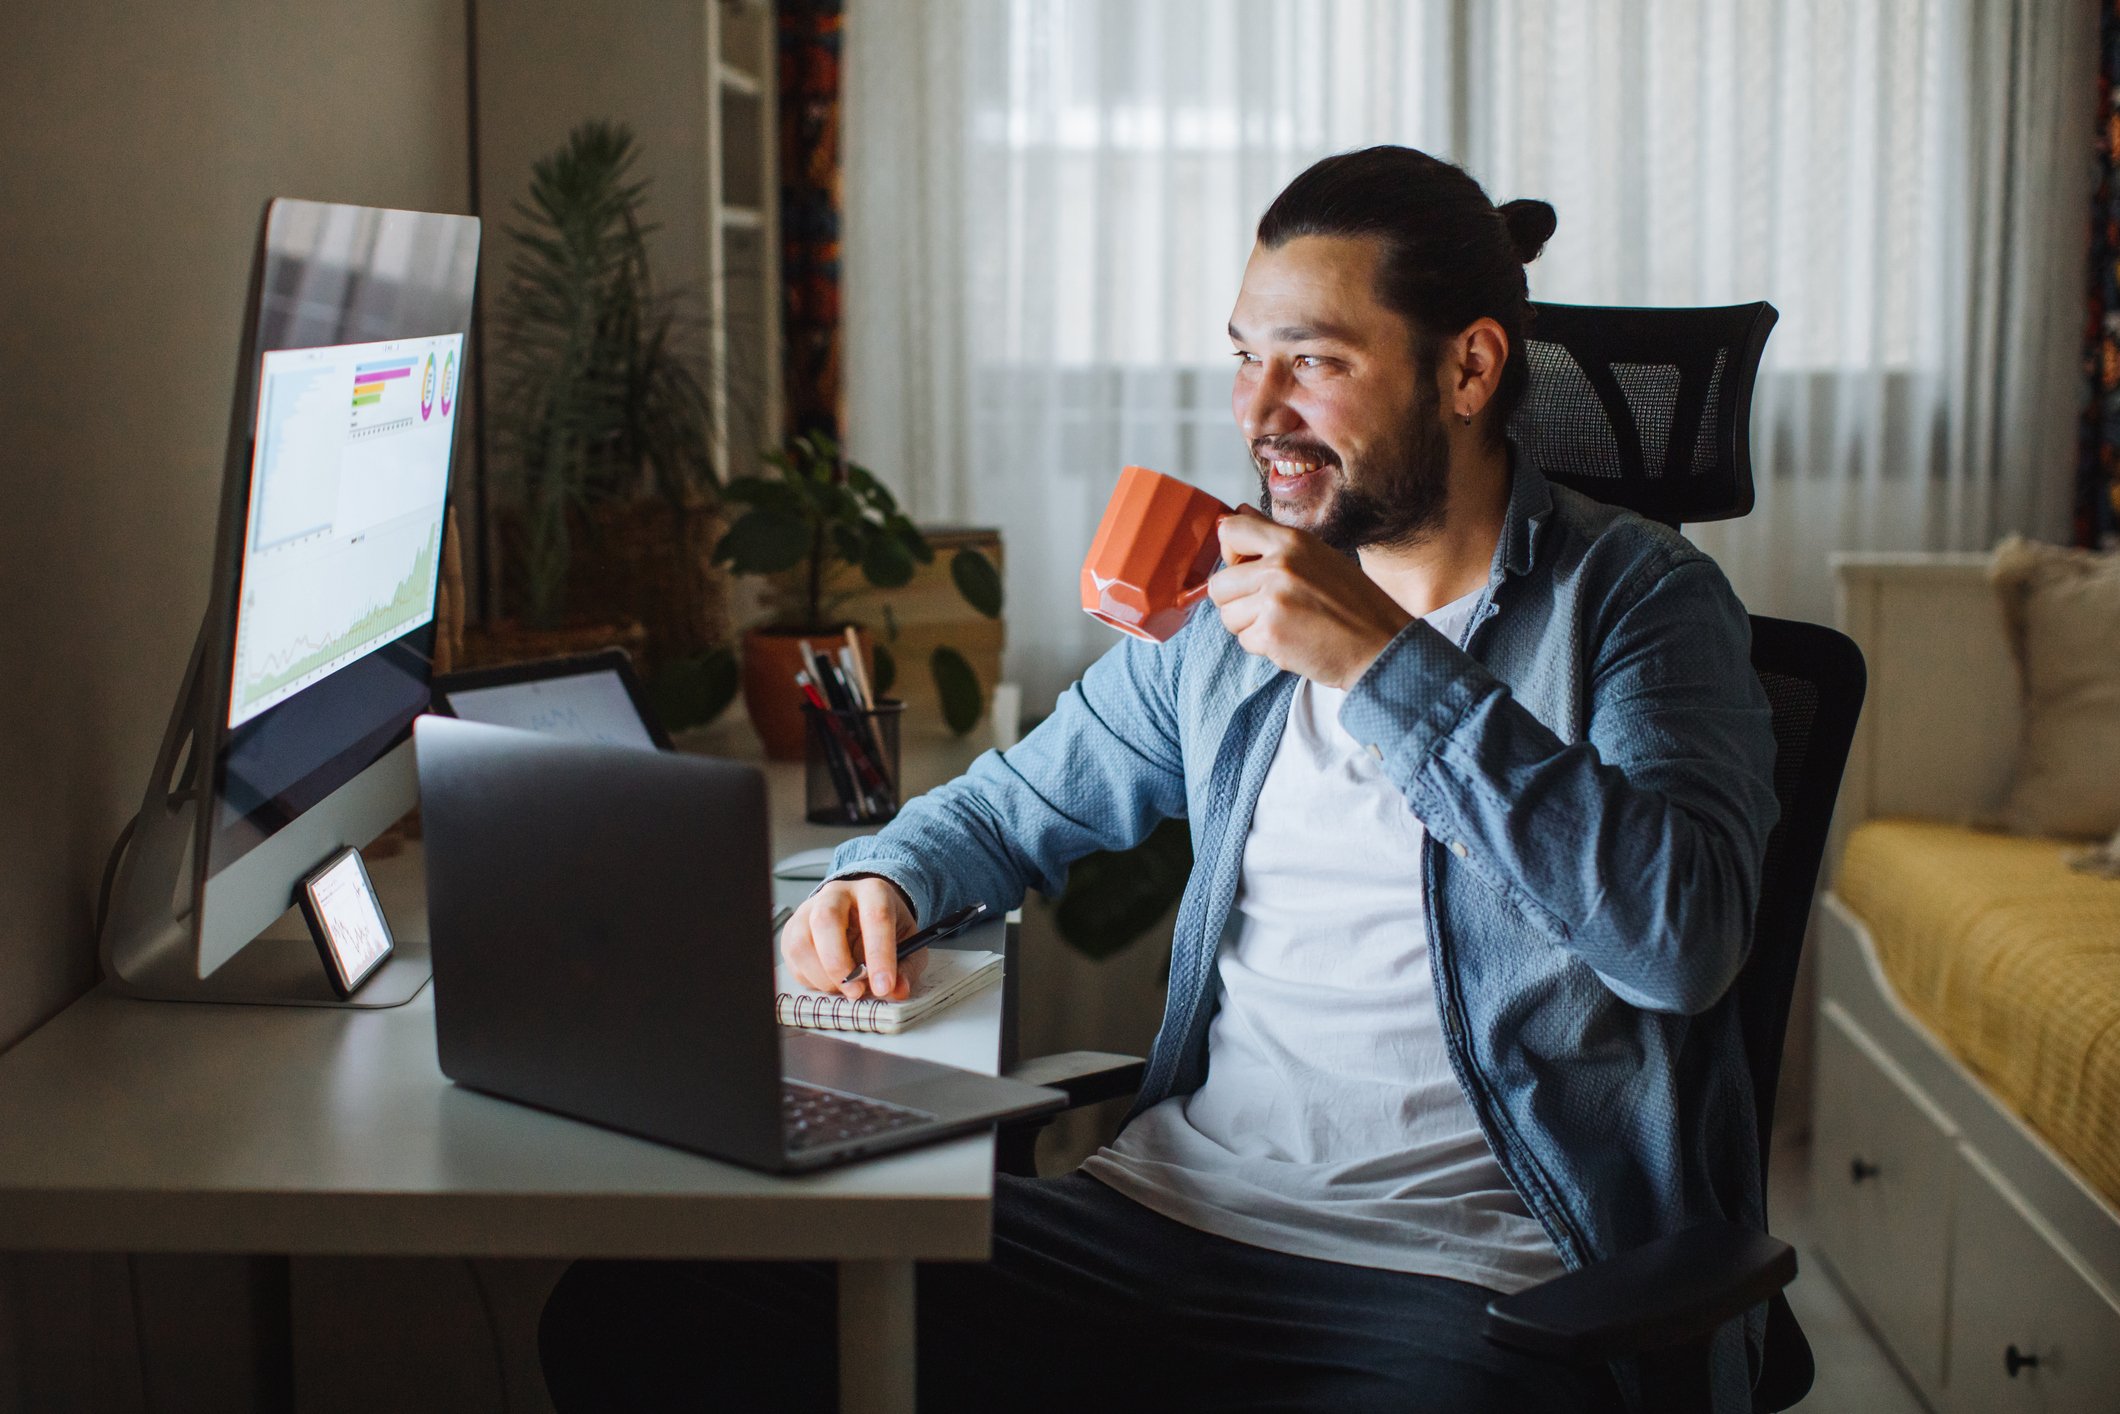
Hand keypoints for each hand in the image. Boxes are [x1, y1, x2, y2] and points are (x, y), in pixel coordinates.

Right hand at [780, 876, 926, 1000]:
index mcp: (872, 891)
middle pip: (826, 920)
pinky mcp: (792, 930)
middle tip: (856, 991)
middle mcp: (836, 894)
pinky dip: (812, 979)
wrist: (861, 912)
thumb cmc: (886, 929)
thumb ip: (906, 967)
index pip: (875, 917)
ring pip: (802, 942)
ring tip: (844, 988)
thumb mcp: (908, 944)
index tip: (884, 987)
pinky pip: (793, 959)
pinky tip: (831, 981)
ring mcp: (808, 910)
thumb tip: (898, 990)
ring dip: (822, 976)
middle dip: (839, 964)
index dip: (879, 955)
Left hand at [1208, 507, 1412, 687]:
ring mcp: (1273, 600)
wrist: (1381, 646)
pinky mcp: (1271, 634)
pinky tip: (1292, 640)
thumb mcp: (1319, 556)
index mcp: (1292, 542)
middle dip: (1237, 600)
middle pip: (1220, 583)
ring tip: (1286, 623)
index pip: (1230, 531)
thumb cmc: (1355, 604)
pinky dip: (1263, 646)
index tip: (1245, 567)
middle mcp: (1280, 566)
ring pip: (1228, 616)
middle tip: (1270, 607)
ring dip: (1250, 625)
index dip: (1230, 553)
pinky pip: (1244, 640)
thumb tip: (1239, 512)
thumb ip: (1274, 535)